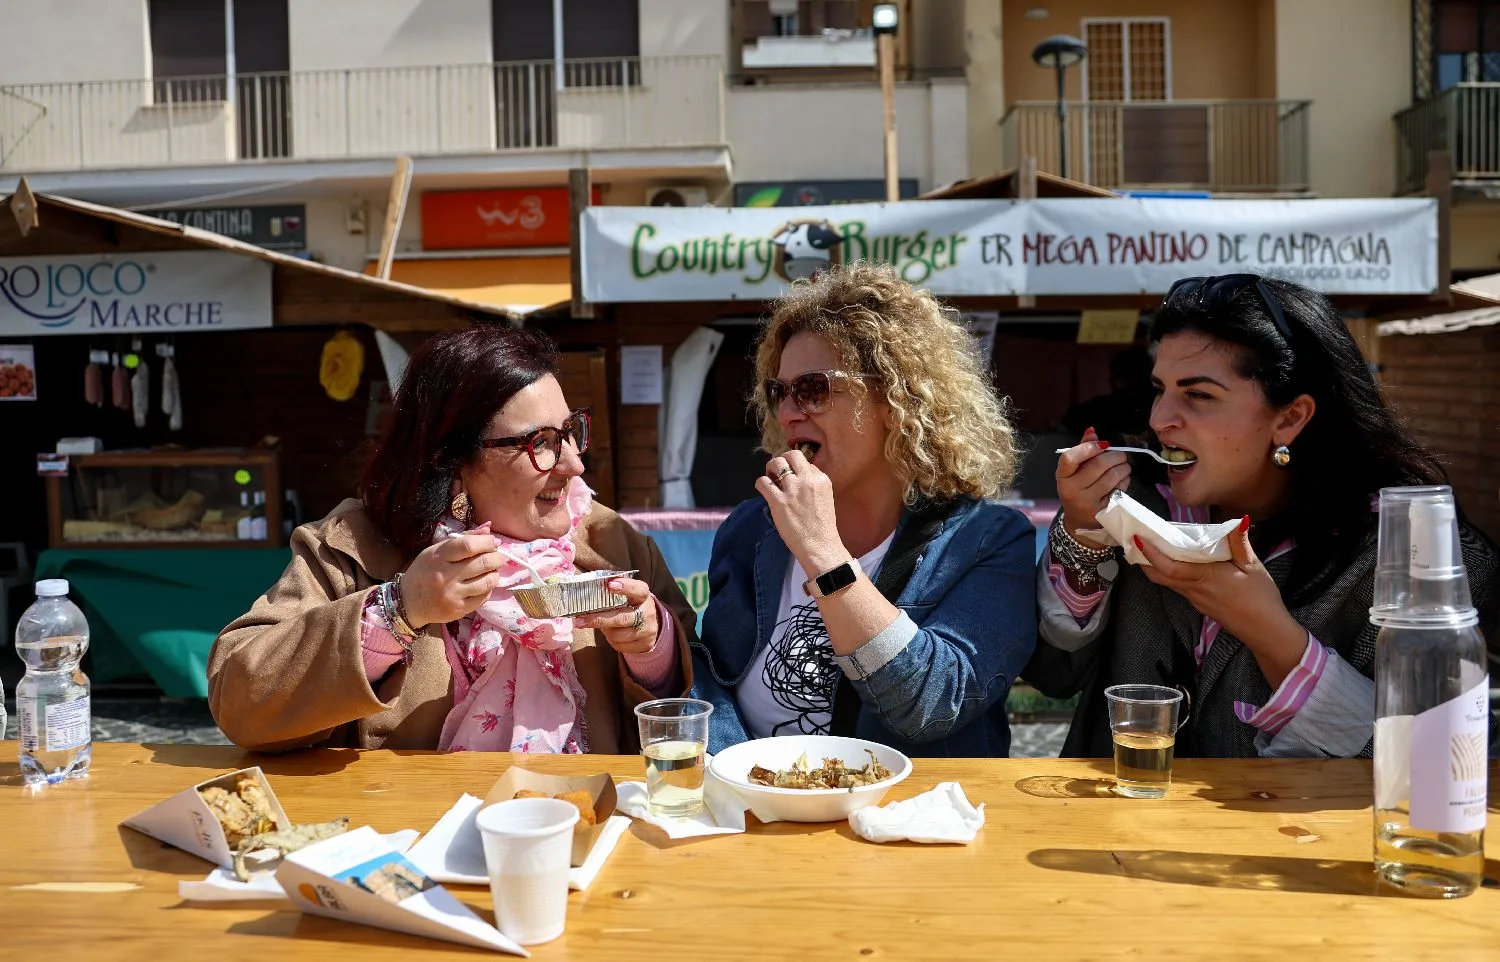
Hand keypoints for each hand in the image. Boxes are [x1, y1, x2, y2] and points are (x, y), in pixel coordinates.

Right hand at [399, 523, 503, 628]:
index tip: (493, 542)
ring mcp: (453, 595)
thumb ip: (462, 539)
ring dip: (495, 573)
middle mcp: (445, 576)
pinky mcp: (459, 610)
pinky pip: (484, 597)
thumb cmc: (424, 572)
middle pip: (483, 563)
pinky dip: (488, 588)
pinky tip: (483, 584)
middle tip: (498, 557)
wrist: (408, 603)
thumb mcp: (436, 551)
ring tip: (492, 570)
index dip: (487, 542)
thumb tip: (488, 531)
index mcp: (438, 557)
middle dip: (497, 557)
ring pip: (488, 581)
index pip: (469, 545)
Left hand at [574, 577, 658, 654]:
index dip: (625, 586)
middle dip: (599, 619)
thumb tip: (582, 585)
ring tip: (598, 624)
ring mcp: (646, 630)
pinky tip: (610, 633)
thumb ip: (611, 590)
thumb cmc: (630, 606)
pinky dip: (611, 640)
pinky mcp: (643, 644)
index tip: (609, 585)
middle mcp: (647, 612)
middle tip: (580, 620)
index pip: (638, 589)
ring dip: (604, 630)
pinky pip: (619, 645)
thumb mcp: (627, 595)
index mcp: (643, 596)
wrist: (649, 626)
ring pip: (618, 634)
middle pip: (622, 618)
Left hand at [754, 448, 848, 574]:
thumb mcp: (825, 498)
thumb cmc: (822, 527)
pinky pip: (762, 482)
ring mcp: (792, 490)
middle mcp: (807, 480)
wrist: (820, 546)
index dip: (797, 470)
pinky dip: (761, 483)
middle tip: (778, 472)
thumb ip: (813, 486)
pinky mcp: (779, 501)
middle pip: (792, 455)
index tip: (794, 479)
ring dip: (770, 468)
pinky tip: (764, 490)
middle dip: (783, 460)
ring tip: (771, 479)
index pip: (806, 463)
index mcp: (821, 479)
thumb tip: (797, 477)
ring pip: (776, 463)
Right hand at [1055, 427, 1129, 546]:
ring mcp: (1087, 502)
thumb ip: (1082, 450)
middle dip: (1115, 456)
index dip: (1089, 447)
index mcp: (1062, 477)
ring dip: (1124, 467)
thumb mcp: (1074, 472)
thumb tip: (1092, 431)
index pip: (1070, 458)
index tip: (1103, 445)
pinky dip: (1125, 481)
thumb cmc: (1077, 490)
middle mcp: (1072, 490)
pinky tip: (1123, 480)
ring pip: (1112, 476)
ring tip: (1124, 466)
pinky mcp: (1102, 511)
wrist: (1079, 521)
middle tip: (1121, 456)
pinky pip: (1119, 489)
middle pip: (1098, 464)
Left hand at [1132, 519, 1307, 685]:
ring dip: (1155, 569)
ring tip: (1150, 550)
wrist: (1266, 630)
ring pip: (1168, 583)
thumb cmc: (1261, 597)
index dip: (1151, 554)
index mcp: (1205, 577)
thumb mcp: (1254, 566)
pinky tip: (1176, 566)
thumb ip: (1240, 543)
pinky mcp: (1200, 606)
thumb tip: (1238, 519)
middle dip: (1144, 561)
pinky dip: (1170, 576)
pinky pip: (1179, 588)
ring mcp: (1195, 600)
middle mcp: (1194, 589)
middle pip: (1160, 577)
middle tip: (1136, 543)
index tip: (1138, 540)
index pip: (1169, 566)